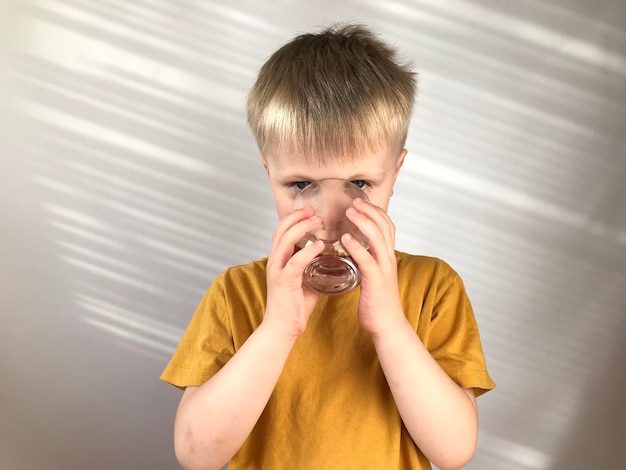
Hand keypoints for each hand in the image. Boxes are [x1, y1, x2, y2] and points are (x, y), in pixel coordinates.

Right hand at [263, 206, 324, 338]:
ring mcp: (277, 271)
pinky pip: (295, 262)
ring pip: (285, 241)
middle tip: (313, 209)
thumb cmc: (294, 306)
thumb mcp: (305, 280)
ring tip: (317, 221)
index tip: (309, 209)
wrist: (282, 329)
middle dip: (297, 216)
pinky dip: (308, 251)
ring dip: (302, 228)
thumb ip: (313, 267)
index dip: (293, 217)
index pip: (281, 231)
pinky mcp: (284, 283)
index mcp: (279, 260)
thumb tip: (331, 257)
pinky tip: (320, 246)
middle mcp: (275, 262)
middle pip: (281, 230)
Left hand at [342, 198, 404, 335]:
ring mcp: (384, 269)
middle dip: (369, 210)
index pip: (387, 226)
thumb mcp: (372, 274)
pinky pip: (367, 260)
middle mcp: (388, 259)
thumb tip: (351, 247)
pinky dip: (356, 247)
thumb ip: (365, 259)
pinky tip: (345, 238)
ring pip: (378, 238)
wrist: (387, 325)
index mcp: (387, 256)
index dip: (375, 211)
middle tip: (354, 201)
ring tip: (350, 212)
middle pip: (384, 226)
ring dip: (363, 222)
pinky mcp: (376, 281)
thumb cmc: (377, 301)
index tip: (361, 202)